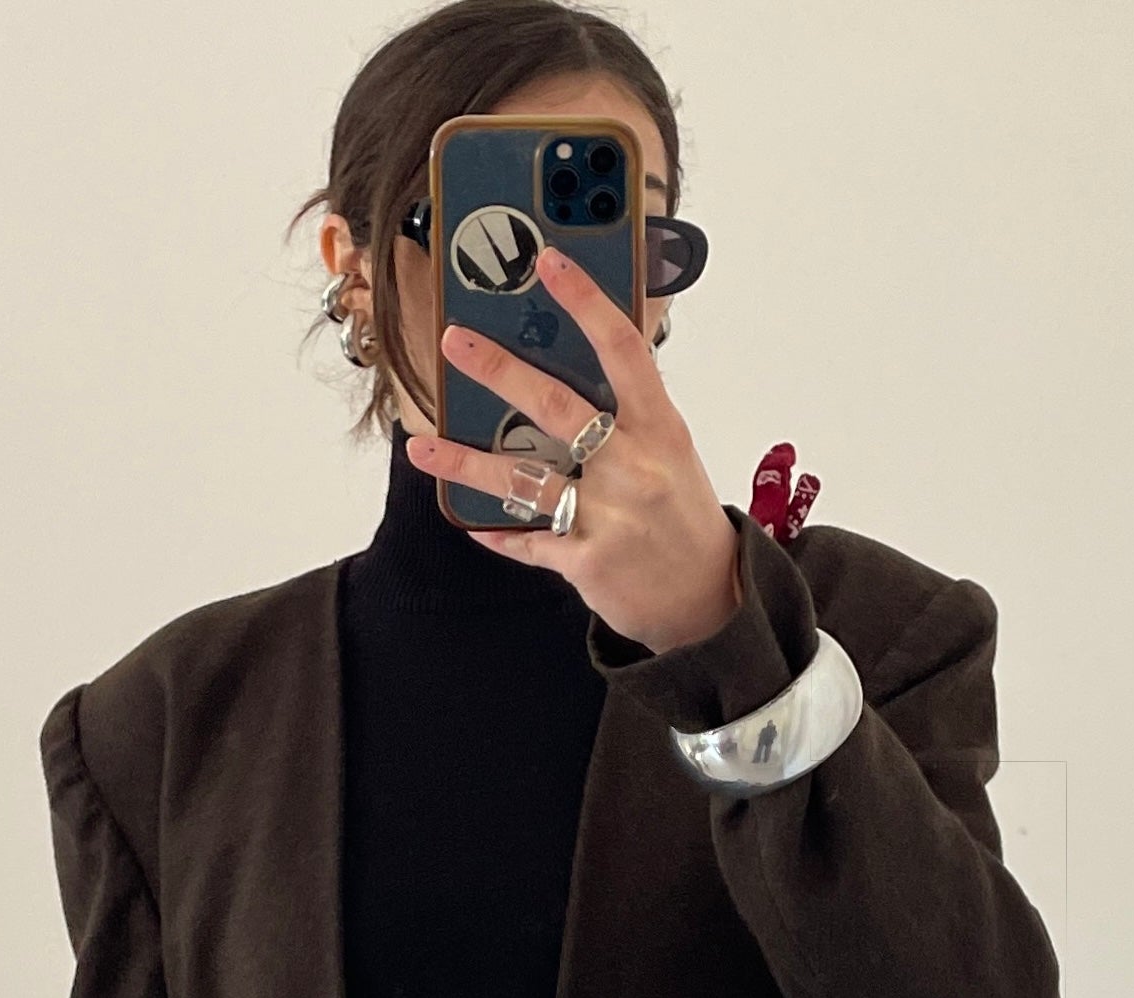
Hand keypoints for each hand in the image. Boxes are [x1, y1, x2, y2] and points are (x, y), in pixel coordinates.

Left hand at [404, 245, 742, 654]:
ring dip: (466, 462)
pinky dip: (500, 534)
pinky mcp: (588, 562)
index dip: (585, 301)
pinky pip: (529, 542)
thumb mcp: (670, 453)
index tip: (550, 262)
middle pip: (556, 406)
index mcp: (659, 428)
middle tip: (454, 342)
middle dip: (499, 370)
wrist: (709, 599)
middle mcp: (634, 466)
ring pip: (524, 479)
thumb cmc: (683, 516)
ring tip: (424, 445)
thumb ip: (629, 415)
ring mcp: (609, 516)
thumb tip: (573, 367)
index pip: (622, 349)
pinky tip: (473, 523)